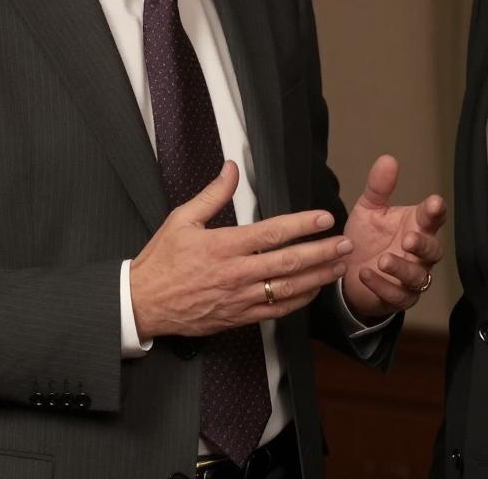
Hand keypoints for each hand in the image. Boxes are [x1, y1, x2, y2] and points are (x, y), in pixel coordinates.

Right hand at [130, 161, 352, 339]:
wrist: (142, 303)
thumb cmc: (161, 261)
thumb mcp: (181, 219)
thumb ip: (212, 194)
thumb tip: (231, 168)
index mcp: (223, 246)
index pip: (272, 233)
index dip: (302, 225)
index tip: (324, 218)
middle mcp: (236, 273)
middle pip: (288, 263)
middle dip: (321, 253)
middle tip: (345, 244)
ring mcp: (239, 298)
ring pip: (287, 290)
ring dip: (317, 278)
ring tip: (339, 267)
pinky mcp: (238, 317)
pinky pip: (276, 311)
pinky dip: (298, 301)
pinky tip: (314, 291)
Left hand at [341, 154, 445, 319]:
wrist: (349, 271)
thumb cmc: (367, 237)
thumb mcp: (370, 209)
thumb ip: (379, 187)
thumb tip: (388, 158)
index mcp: (416, 226)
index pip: (432, 218)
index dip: (435, 211)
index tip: (434, 203)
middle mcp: (419, 254)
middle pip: (433, 250)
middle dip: (423, 244)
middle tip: (409, 238)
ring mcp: (411, 278)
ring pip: (418, 277)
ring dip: (402, 268)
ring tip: (383, 259)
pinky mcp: (397, 298)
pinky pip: (396, 296)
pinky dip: (381, 286)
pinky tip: (366, 274)